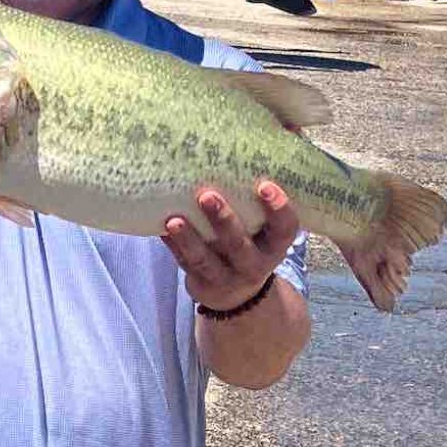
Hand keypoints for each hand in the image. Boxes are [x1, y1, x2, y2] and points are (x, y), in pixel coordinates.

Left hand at [162, 182, 298, 311]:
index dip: (279, 209)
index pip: (285, 228)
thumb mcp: (262, 231)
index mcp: (274, 246)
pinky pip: (184, 263)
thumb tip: (239, 150)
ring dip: (189, 239)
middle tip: (207, 195)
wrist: (237, 295)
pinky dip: (173, 246)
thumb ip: (253, 203)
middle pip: (239, 245)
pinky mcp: (201, 283)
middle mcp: (254, 264)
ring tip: (174, 221)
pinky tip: (161, 229)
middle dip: (223, 220)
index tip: (265, 186)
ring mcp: (226, 277)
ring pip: (205, 259)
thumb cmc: (250, 243)